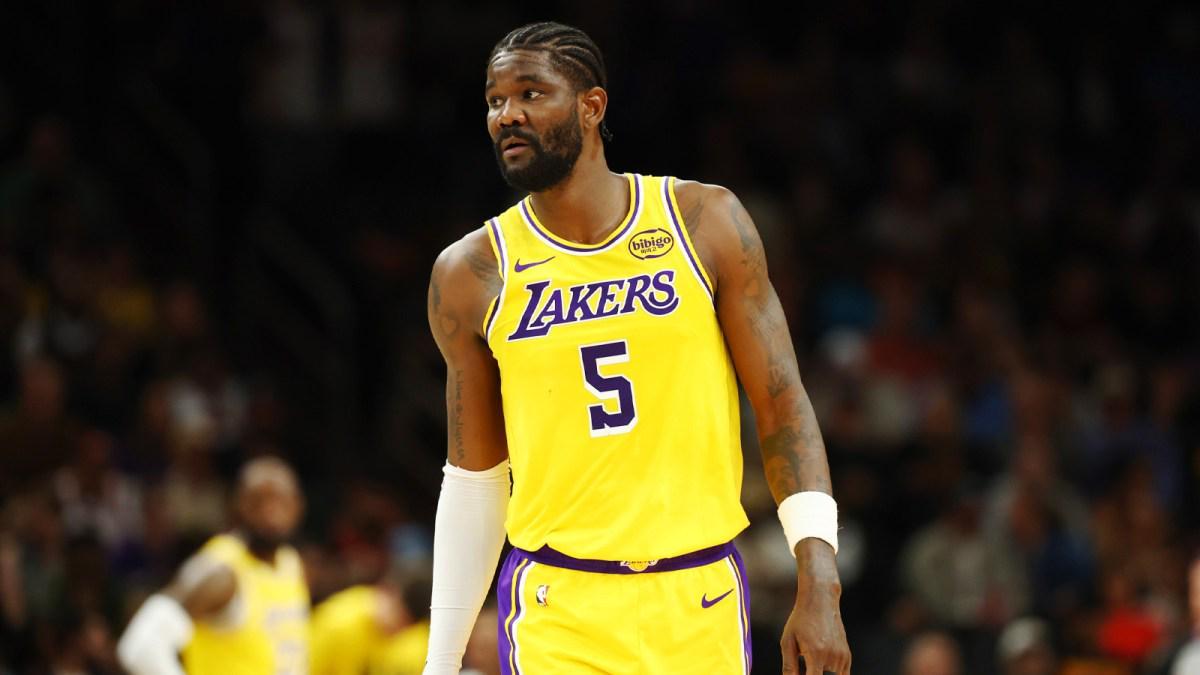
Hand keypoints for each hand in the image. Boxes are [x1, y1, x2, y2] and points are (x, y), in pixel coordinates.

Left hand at [781, 540, 850, 673]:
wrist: (820, 601)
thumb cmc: (800, 621)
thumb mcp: (788, 641)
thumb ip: (789, 666)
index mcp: (816, 654)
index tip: (805, 673)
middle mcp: (832, 656)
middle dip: (812, 671)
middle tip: (806, 651)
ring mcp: (842, 656)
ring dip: (819, 669)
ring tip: (812, 648)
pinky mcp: (847, 655)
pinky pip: (840, 673)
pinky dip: (830, 669)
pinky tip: (821, 655)